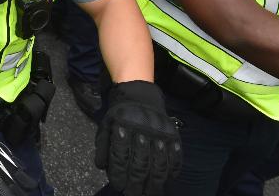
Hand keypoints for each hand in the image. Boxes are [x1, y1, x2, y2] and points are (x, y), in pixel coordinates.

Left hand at [95, 81, 180, 195]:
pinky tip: (168, 180)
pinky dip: (172, 171)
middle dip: (136, 184)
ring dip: (155, 183)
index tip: (119, 187)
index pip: (120, 157)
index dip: (119, 175)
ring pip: (159, 164)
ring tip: (150, 193)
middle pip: (140, 164)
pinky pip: (175, 157)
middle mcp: (141, 130)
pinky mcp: (173, 134)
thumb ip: (104, 146)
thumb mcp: (106, 125)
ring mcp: (159, 133)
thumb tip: (102, 167)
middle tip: (133, 195)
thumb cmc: (120, 114)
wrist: (140, 94)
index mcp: (121, 127)